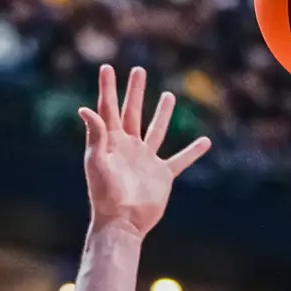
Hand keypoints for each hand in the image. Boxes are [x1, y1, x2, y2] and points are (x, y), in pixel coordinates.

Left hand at [79, 65, 210, 236]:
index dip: (107, 88)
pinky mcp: (162, 175)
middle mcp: (129, 147)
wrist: (122, 223)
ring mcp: (146, 160)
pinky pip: (180, 160)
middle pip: (133, 112)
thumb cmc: (105, 194)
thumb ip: (95, 135)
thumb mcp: (96, 162)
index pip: (108, 109)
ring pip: (156, 130)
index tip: (107, 67)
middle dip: (135, 92)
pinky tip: (205, 142)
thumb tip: (86, 109)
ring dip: (163, 114)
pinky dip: (193, 152)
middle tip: (139, 70)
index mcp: (111, 142)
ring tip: (169, 96)